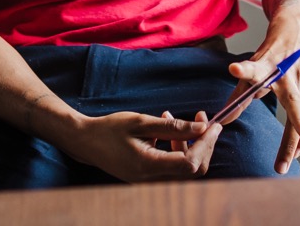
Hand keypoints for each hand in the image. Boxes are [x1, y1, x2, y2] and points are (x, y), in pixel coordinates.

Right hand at [64, 110, 220, 181]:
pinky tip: (167, 130)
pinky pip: (173, 168)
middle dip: (202, 144)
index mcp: (149, 166)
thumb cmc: (110, 129)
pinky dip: (177, 150)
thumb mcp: (141, 122)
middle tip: (203, 120)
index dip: (206, 145)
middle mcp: (150, 180)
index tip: (213, 125)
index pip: (190, 164)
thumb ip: (172, 127)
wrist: (85, 142)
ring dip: (189, 145)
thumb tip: (201, 128)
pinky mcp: (148, 178)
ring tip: (174, 117)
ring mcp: (149, 182)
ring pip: (184, 170)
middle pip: (192, 171)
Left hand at [226, 18, 299, 173]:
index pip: (254, 68)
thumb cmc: (275, 48)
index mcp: (269, 63)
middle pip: (293, 106)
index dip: (244, 71)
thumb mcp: (255, 64)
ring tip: (288, 161)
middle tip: (282, 164)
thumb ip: (241, 93)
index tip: (234, 69)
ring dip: (299, 140)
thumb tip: (224, 119)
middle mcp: (290, 70)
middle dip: (291, 136)